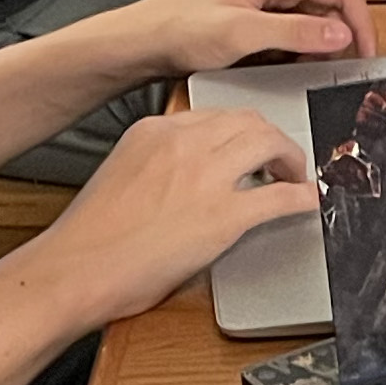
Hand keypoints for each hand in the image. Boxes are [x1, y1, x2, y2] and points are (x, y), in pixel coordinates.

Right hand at [17, 105, 314, 328]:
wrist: (76, 268)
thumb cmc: (91, 237)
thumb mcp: (123, 175)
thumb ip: (157, 166)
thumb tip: (186, 180)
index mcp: (153, 132)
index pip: (213, 116)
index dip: (240, 131)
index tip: (249, 144)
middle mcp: (182, 143)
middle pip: (247, 121)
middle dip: (272, 138)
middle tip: (281, 159)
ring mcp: (205, 177)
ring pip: (269, 143)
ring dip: (290, 158)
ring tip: (295, 176)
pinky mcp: (224, 217)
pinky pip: (280, 197)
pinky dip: (302, 196)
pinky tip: (309, 202)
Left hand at [105, 0, 373, 89]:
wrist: (142, 40)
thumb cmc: (180, 29)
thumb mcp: (242, 34)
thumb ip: (296, 32)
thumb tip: (340, 33)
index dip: (359, 22)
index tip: (366, 54)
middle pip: (328, 0)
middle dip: (340, 34)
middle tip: (344, 68)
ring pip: (312, 15)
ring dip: (318, 43)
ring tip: (312, 69)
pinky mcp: (254, 9)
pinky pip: (292, 26)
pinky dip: (299, 46)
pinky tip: (290, 64)